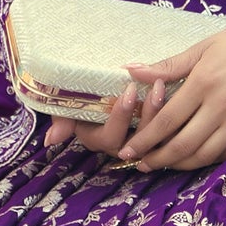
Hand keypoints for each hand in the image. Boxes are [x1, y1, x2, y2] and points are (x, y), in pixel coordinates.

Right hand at [42, 76, 168, 156]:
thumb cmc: (80, 92)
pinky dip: (172, 111)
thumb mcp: (68, 103)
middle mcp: (119, 144)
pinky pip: (167, 128)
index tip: (129, 91)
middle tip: (155, 87)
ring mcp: (138, 139)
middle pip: (138, 139)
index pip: (110, 137)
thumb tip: (51, 140)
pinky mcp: (155, 131)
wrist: (100, 81)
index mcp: (97, 138)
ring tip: (164, 85)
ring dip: (161, 111)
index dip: (121, 117)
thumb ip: (61, 119)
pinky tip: (174, 89)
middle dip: (148, 114)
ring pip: (155, 136)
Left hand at [114, 12, 225, 171]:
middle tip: (140, 165)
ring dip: (180, 164)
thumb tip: (132, 71)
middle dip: (157, 159)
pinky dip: (206, 158)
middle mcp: (222, 106)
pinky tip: (193, 157)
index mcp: (204, 82)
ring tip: (163, 164)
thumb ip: (169, 66)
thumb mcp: (205, 47)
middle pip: (182, 145)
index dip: (143, 140)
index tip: (127, 151)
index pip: (166, 120)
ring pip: (204, 155)